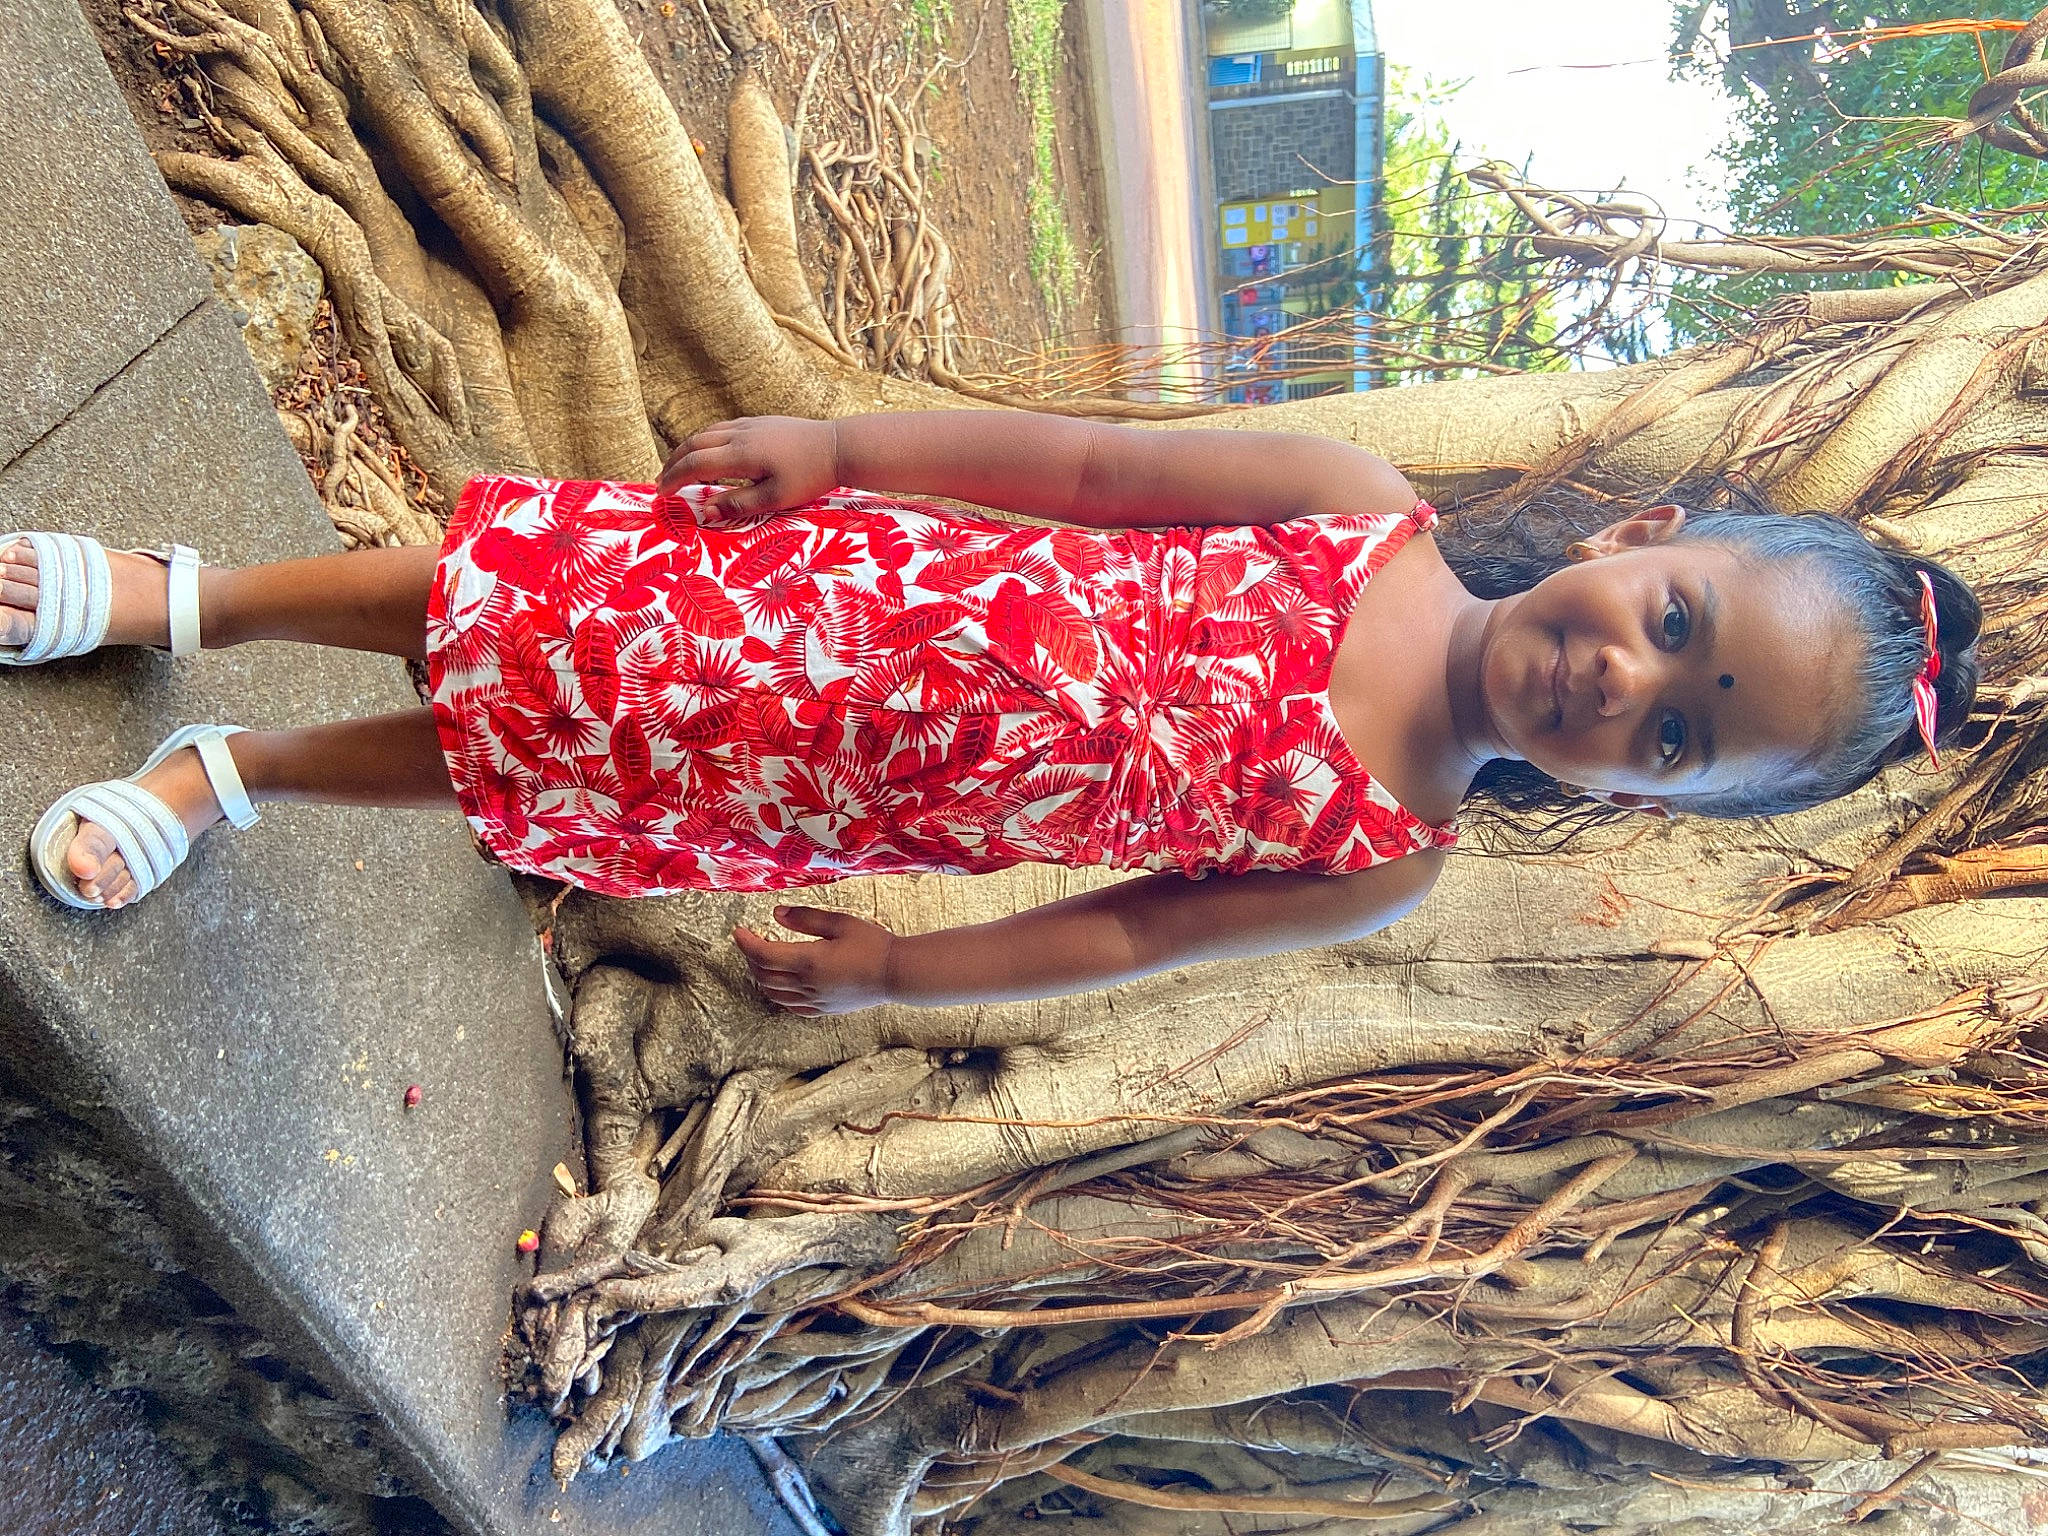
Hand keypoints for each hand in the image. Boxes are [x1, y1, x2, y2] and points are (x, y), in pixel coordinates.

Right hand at [656, 416, 839, 515]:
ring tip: (679, 466)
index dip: (674, 479)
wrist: (837, 446)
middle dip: (674, 462)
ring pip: (707, 432)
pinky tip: (709, 451)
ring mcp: (750, 424)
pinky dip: (706, 440)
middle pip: (694, 444)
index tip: (661, 494)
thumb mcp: (774, 499)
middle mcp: (739, 434)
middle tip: (662, 481)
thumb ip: (737, 505)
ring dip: (688, 449)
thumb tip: (704, 512)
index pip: (694, 465)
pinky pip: (722, 428)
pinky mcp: (760, 421)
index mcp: (740, 455)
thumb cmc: (809, 477)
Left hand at [733, 905, 897, 1014]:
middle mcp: (807, 985)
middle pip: (763, 975)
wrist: (896, 974)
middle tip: (752, 940)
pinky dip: (777, 993)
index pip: (763, 955)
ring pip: (773, 993)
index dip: (746, 942)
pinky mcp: (823, 1010)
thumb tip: (776, 914)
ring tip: (764, 959)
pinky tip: (782, 982)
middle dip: (751, 957)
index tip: (739, 930)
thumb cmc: (872, 945)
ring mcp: (814, 1001)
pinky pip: (790, 1005)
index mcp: (808, 962)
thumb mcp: (839, 923)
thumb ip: (805, 918)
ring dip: (762, 976)